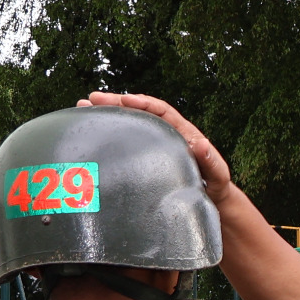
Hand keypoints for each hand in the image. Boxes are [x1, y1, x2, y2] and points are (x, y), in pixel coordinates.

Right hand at [82, 92, 236, 204]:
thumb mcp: (218, 175)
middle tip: (90, 99)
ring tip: (82, 108)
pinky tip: (90, 132)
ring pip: (128, 123)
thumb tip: (202, 144)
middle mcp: (165, 134)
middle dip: (115, 103)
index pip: (160, 111)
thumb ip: (211, 161)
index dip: (143, 103)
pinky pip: (125, 140)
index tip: (124, 100)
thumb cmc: (215, 187)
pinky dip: (108, 134)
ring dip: (106, 115)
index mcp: (182, 133)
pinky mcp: (143, 158)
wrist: (211, 201)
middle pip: (138, 112)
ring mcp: (153, 144)